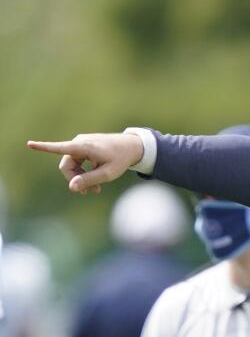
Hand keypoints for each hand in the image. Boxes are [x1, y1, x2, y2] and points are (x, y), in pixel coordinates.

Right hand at [26, 133, 144, 193]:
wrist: (132, 147)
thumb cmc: (121, 160)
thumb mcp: (107, 174)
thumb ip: (89, 180)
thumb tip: (71, 188)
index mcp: (83, 147)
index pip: (60, 148)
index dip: (44, 147)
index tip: (30, 144)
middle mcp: (79, 143)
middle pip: (66, 165)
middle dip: (75, 180)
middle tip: (88, 193)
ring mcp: (81, 144)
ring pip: (72, 165)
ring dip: (81, 178)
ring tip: (95, 191)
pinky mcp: (84, 147)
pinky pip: (78, 162)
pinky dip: (84, 172)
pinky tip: (95, 184)